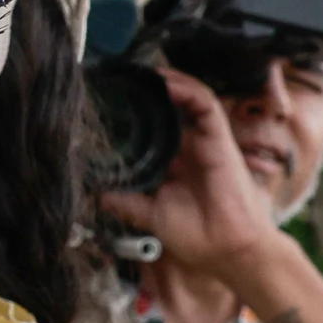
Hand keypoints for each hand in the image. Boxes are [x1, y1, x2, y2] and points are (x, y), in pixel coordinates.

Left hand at [101, 67, 283, 278]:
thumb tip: (94, 193)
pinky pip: (206, 104)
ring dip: (168, 82)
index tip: (112, 99)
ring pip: (190, 98)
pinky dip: (187, 89)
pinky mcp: (221, 140)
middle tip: (124, 77)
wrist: (228, 251)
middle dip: (151, 90)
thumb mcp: (149, 214)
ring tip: (144, 71)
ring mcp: (206, 142)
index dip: (138, 111)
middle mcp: (191, 147)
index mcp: (175, 162)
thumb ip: (125, 201)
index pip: (156, 126)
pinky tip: (166, 82)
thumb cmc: (197, 235)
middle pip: (172, 107)